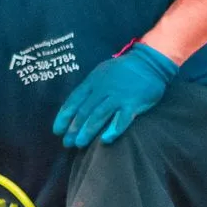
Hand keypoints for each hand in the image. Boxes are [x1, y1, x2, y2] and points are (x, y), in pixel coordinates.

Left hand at [53, 43, 177, 147]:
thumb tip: (75, 106)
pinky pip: (122, 119)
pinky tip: (105, 140)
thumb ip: (89, 88)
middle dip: (74, 128)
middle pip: (84, 111)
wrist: (149, 62)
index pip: (74, 100)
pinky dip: (113, 130)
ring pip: (99, 115)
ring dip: (88, 131)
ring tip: (79, 144)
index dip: (64, 117)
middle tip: (67, 143)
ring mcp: (118, 96)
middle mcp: (103, 89)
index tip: (57, 131)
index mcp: (93, 82)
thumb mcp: (101, 73)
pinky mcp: (133, 103)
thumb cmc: (122, 71)